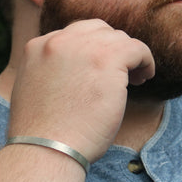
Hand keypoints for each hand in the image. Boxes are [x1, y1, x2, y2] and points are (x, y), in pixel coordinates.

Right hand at [8, 19, 154, 162]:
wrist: (46, 150)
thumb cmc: (43, 134)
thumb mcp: (36, 92)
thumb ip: (52, 73)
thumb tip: (77, 75)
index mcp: (37, 48)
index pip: (72, 36)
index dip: (91, 51)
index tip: (100, 69)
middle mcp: (57, 41)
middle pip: (97, 31)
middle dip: (110, 48)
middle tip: (121, 71)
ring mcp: (82, 48)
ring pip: (118, 39)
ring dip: (129, 56)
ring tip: (135, 78)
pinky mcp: (106, 60)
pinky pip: (137, 49)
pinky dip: (145, 61)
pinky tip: (145, 77)